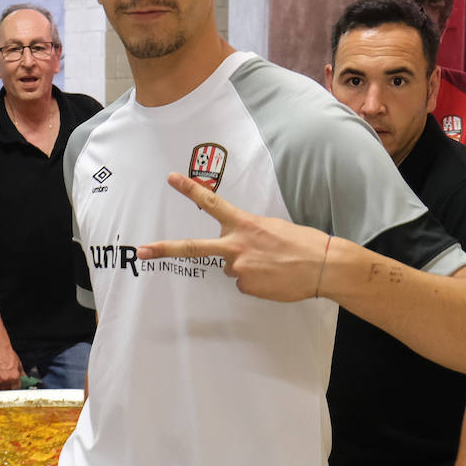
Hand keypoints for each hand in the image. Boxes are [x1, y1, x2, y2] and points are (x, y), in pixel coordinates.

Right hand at [0, 347, 22, 390]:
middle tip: (8, 386)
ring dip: (0, 390)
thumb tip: (25, 380)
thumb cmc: (7, 353)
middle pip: (8, 391)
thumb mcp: (18, 363)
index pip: (17, 388)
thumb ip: (22, 374)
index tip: (15, 387)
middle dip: (9, 389)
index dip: (16, 387)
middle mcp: (5, 379)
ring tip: (1, 384)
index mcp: (14, 376)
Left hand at [137, 173, 331, 301]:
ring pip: (230, 268)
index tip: (171, 179)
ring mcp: (238, 268)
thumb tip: (237, 250)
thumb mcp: (272, 228)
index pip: (211, 203)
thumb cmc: (302, 243)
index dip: (190, 190)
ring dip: (246, 266)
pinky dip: (256, 281)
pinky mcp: (246, 286)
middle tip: (141, 251)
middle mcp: (235, 245)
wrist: (323, 266)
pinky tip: (274, 277)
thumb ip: (248, 233)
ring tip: (272, 264)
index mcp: (244, 224)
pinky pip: (244, 283)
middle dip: (164, 250)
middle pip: (193, 248)